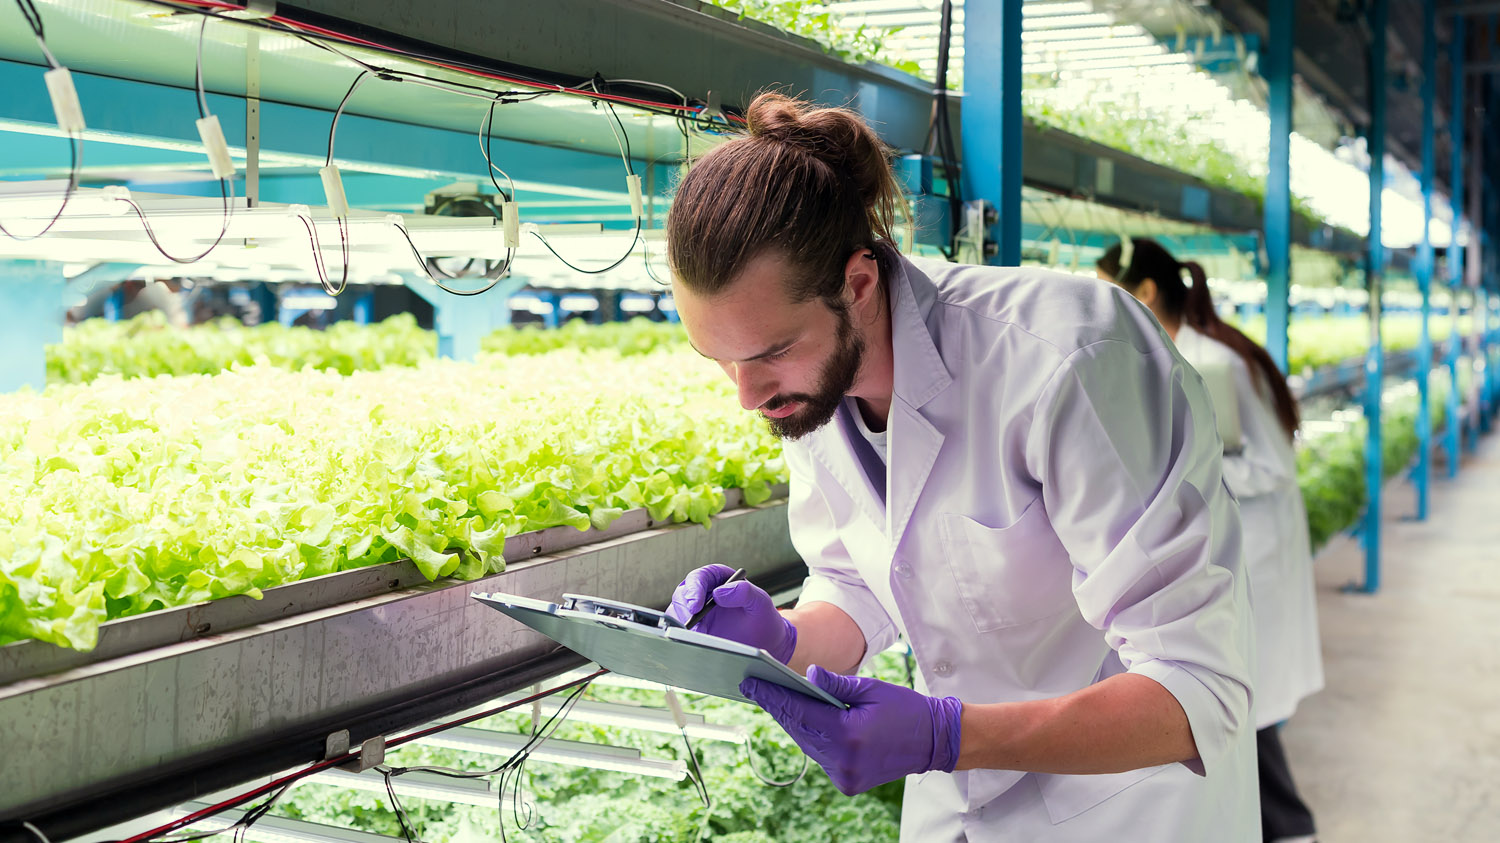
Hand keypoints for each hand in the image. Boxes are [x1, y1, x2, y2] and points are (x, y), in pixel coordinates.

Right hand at [666, 564, 796, 663]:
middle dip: (684, 609)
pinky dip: (682, 638)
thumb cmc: (762, 617)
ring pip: (677, 614)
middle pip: (682, 595)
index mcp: (718, 579)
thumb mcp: (761, 602)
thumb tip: (719, 592)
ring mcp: (696, 612)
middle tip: (692, 625)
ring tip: (696, 636)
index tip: (696, 605)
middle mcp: (703, 593)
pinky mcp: (693, 630)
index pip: (699, 577)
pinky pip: (680, 632)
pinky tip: (693, 644)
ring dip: (682, 625)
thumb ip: (744, 592)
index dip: (694, 589)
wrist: (764, 642)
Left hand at [740, 666, 963, 795]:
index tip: (749, 682)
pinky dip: (811, 737)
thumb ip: (836, 684)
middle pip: (799, 730)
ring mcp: (845, 775)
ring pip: (807, 745)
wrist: (933, 741)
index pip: (799, 711)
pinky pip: (820, 756)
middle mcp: (843, 760)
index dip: (772, 696)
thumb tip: (808, 676)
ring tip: (773, 699)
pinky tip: (800, 719)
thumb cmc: (904, 708)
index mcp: (849, 734)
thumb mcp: (870, 688)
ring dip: (793, 722)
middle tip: (755, 686)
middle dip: (777, 707)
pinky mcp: (847, 783)